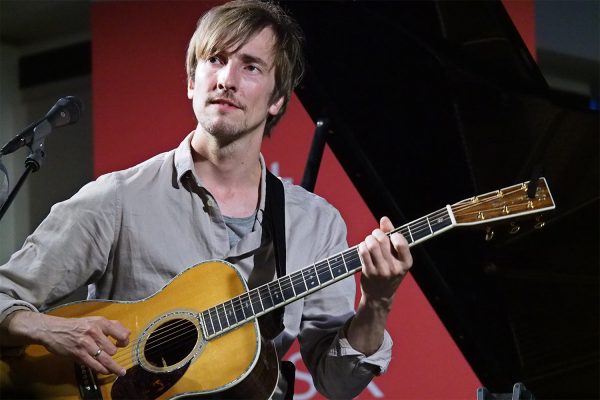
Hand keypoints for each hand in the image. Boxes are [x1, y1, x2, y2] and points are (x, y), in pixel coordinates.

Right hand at [5, 311, 129, 375]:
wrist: (53, 329)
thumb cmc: (76, 325)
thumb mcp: (93, 320)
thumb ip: (111, 326)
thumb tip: (128, 333)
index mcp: (100, 322)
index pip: (120, 333)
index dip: (125, 341)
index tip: (123, 344)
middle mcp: (94, 332)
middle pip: (113, 349)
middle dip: (115, 355)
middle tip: (114, 356)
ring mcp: (86, 344)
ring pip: (105, 359)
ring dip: (113, 367)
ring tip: (120, 372)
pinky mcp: (78, 354)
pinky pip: (94, 364)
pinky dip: (102, 370)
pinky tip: (106, 371)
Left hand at [357, 216, 412, 307]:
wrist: (380, 295)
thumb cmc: (389, 271)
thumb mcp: (397, 257)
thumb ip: (392, 236)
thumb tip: (384, 218)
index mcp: (407, 262)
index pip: (401, 242)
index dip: (393, 234)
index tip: (390, 235)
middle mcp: (395, 268)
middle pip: (383, 240)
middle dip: (376, 233)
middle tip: (374, 235)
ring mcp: (382, 271)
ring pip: (371, 245)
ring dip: (368, 239)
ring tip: (368, 241)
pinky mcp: (369, 273)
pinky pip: (363, 252)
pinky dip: (361, 246)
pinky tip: (363, 248)